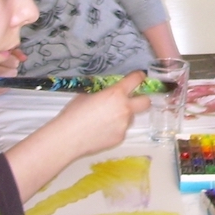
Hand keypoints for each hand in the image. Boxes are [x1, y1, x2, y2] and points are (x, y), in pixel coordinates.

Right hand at [4, 72, 151, 200]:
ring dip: (124, 116)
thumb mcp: (87, 95)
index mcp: (116, 94)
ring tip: (105, 120)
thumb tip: (107, 94)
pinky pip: (122, 130)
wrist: (68, 138)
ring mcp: (124, 125)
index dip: (138, 77)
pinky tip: (101, 131)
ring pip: (131, 118)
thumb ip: (103, 93)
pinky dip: (115, 129)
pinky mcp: (120, 138)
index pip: (136, 80)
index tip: (138, 77)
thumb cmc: (73, 114)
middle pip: (146, 101)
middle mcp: (124, 108)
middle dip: (142, 99)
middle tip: (133, 100)